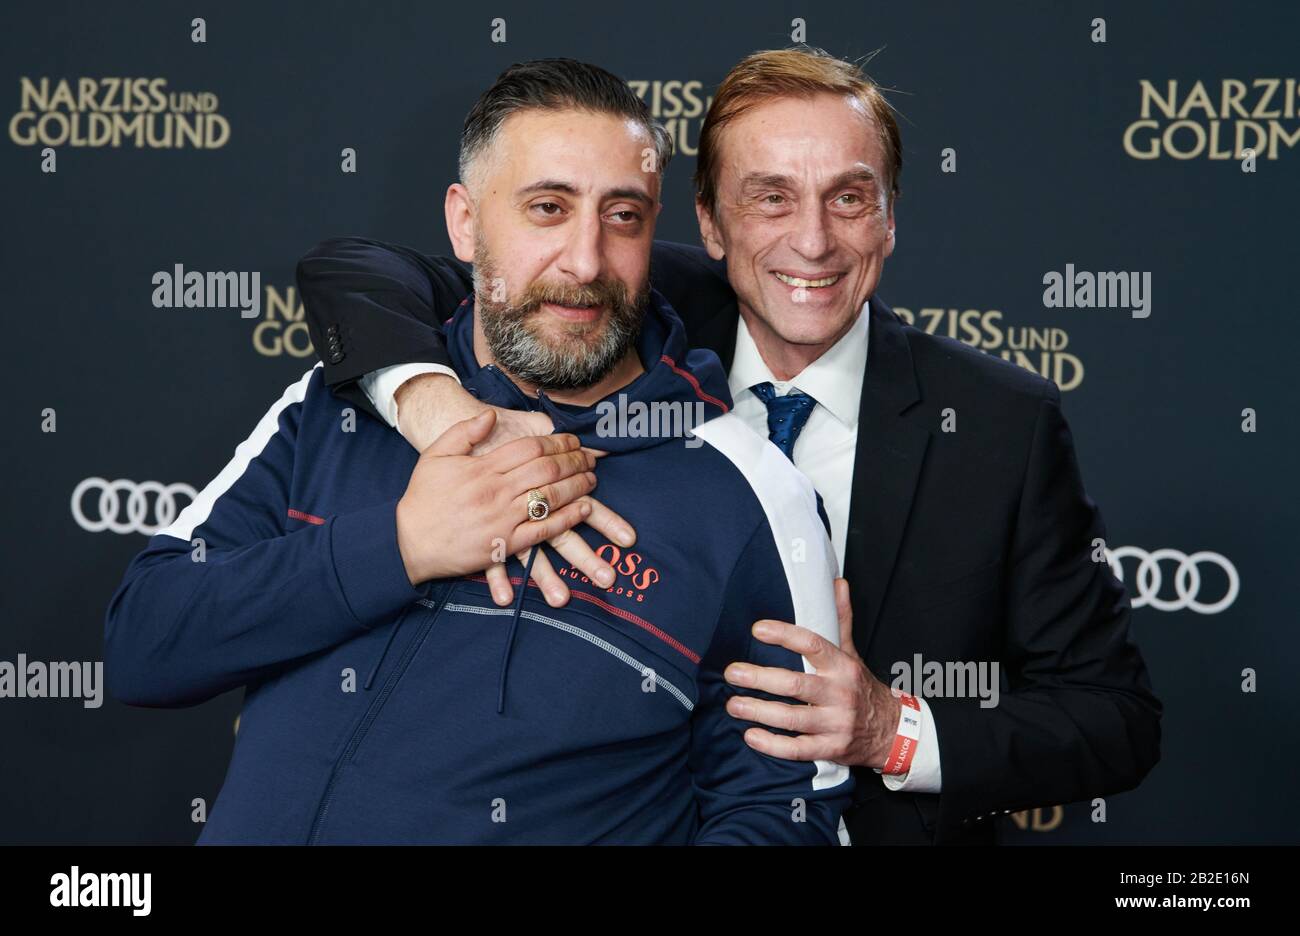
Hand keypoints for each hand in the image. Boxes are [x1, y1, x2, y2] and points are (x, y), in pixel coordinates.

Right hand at [396, 373, 636, 604]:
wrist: (407, 542)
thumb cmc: (422, 499)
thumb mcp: (436, 455)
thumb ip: (464, 432)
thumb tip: (492, 416)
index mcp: (482, 468)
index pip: (530, 448)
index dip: (557, 442)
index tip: (572, 439)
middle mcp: (496, 491)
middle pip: (546, 469)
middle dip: (574, 460)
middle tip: (589, 457)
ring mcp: (502, 519)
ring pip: (550, 497)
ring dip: (577, 486)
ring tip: (592, 479)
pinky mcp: (505, 545)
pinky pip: (543, 531)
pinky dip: (566, 519)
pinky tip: (582, 508)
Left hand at [721, 578, 902, 769]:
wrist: (893, 732)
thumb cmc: (862, 688)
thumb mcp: (853, 653)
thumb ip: (840, 620)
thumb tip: (836, 583)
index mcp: (843, 666)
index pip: (813, 645)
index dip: (785, 635)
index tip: (758, 629)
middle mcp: (840, 694)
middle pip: (796, 684)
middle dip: (760, 678)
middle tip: (732, 672)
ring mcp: (836, 723)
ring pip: (793, 717)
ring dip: (759, 711)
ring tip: (733, 704)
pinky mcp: (831, 748)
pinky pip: (798, 749)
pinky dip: (773, 745)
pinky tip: (751, 735)